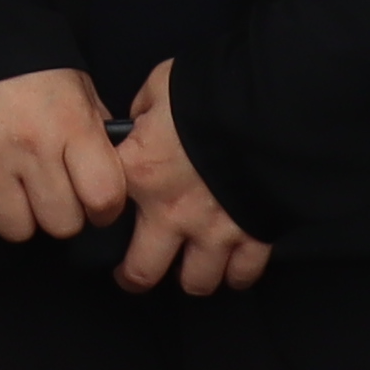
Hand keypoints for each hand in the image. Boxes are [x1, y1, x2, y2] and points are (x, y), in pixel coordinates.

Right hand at [0, 66, 133, 248]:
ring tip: (21, 194)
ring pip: (16, 230)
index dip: (106, 210)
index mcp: (71, 125)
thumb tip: (109, 175)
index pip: (104, 197)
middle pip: (61, 224)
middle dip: (64, 215)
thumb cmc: (33, 64)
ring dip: (23, 218)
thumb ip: (95, 133)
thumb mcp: (79, 88)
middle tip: (57, 196)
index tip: (98, 204)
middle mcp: (31, 147)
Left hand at [112, 73, 273, 296]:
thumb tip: (140, 122)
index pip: (100, 215)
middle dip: (136, 277)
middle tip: (134, 272)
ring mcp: (214, 230)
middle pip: (143, 273)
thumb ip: (144, 109)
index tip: (102, 223)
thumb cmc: (212, 91)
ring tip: (189, 267)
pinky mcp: (254, 235)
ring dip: (191, 276)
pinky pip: (243, 275)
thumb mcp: (162, 86)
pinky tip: (232, 266)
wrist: (271, 103)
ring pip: (196, 283)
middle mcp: (171, 213)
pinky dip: (237, 274)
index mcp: (140, 174)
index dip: (98, 221)